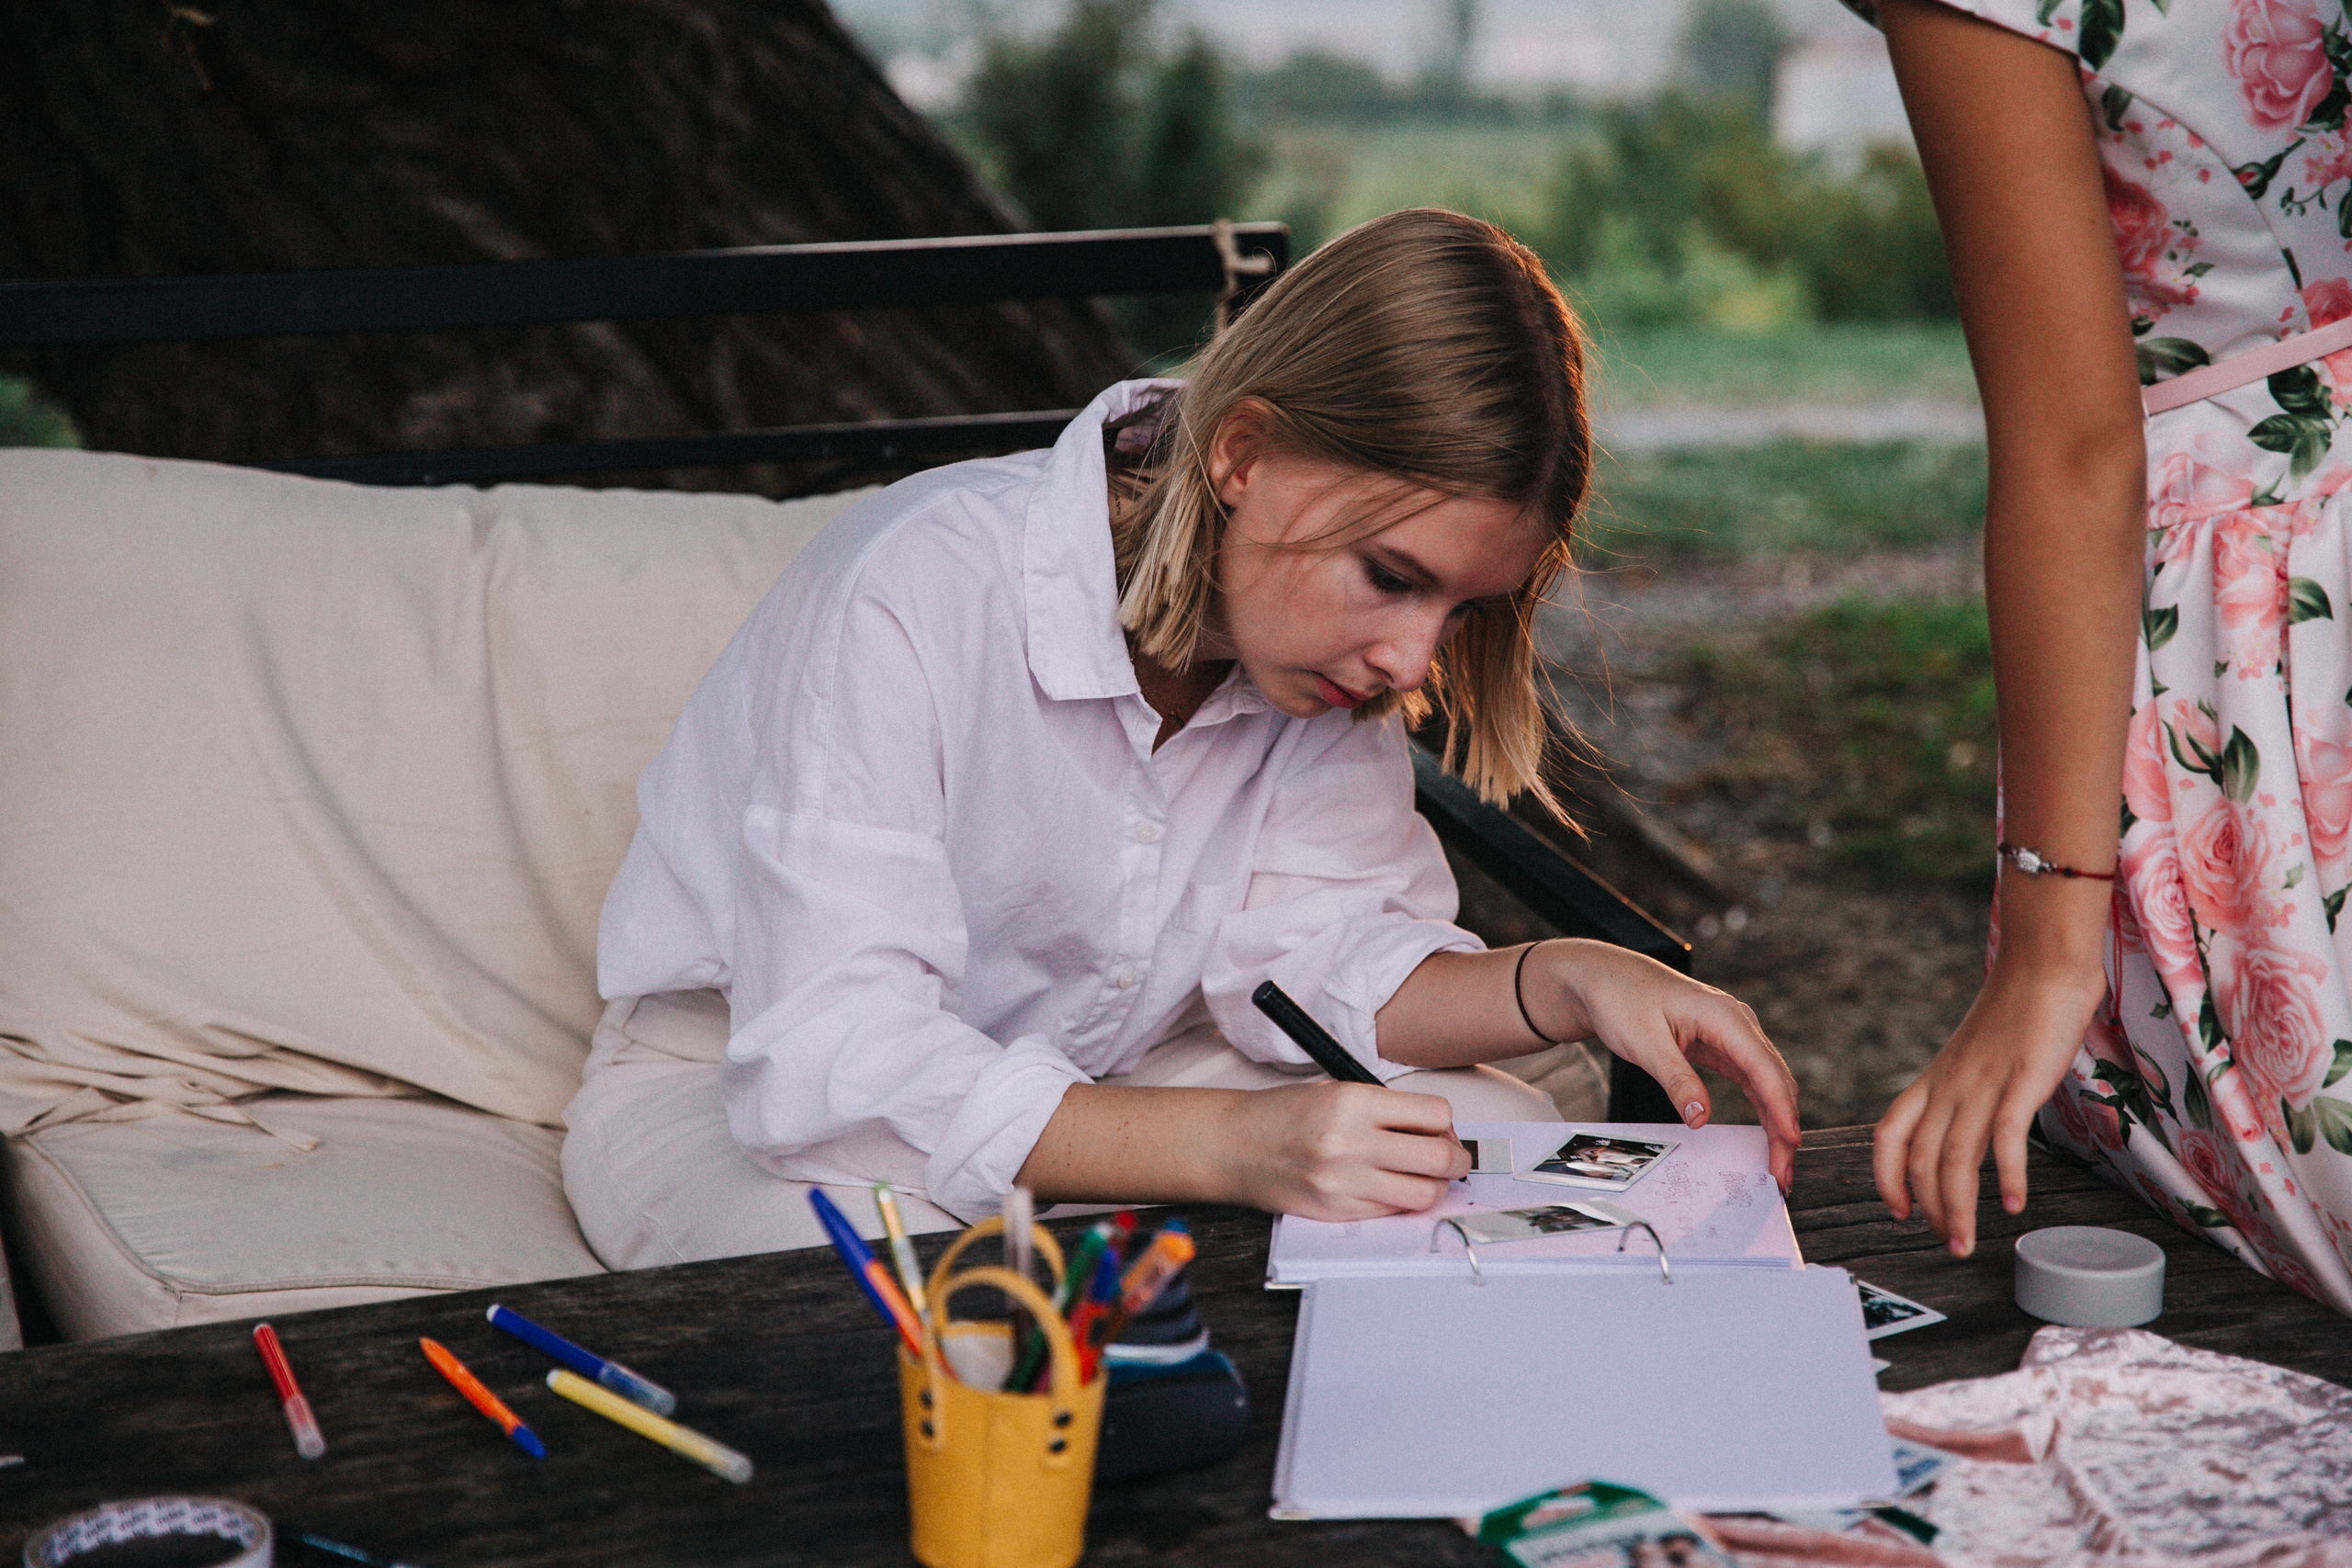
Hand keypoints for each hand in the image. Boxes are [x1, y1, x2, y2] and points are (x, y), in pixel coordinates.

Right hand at [1213, 1080, 1471, 1220]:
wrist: (1233, 1145)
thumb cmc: (1284, 1114)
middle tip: (1453, 1158)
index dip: (1446, 1123)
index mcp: (1353, 1101)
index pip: (1435, 1114)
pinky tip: (1390, 1187)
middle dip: (1456, 1159)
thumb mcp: (1336, 1091)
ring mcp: (1344, 1182)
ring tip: (1425, 1176)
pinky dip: (1402, 1201)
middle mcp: (1351, 1142)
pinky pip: (1392, 1212)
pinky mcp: (1336, 1211)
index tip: (1441, 1128)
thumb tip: (1439, 1130)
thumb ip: (1385, 1109)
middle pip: (1439, 1158)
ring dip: (1435, 1186)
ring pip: (1423, 1193)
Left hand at [1526, 940, 1801, 1190]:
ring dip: (1777, 1121)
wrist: (1605, 979)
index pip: (1763, 1067)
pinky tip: (1766, 1134)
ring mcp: (1733, 1034)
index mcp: (1724, 1016)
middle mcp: (1737, 1023)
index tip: (1790, 1141)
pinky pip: (1752, 1080)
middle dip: (1784, 1125)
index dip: (1780, 1107)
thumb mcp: (1644, 1043)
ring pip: (1768, 1082)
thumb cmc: (1622, 1000)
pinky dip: (1762, 1108)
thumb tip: (1699, 1119)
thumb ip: (1675, 1080)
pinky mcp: (1723, 1045)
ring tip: (1778, 1162)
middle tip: (1782, 1172)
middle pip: (1775, 1079)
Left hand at [1873, 949, 2104, 1254]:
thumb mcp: (1976, 1061)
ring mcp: (1981, 1083)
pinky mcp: (2019, 1081)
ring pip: (1953, 1158)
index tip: (1901, 1213)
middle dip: (1929, 1210)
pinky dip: (2006, 1176)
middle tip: (1950, 1244)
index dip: (1887, 1178)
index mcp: (1932, 1081)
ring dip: (1958, 1208)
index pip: (1888, 1136)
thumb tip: (1970, 1143)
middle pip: (1920, 1159)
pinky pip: (2003, 1137)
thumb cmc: (2015, 1015)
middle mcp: (1948, 1086)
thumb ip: (1968, 1099)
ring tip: (1967, 1243)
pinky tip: (2013, 1205)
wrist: (2043, 966)